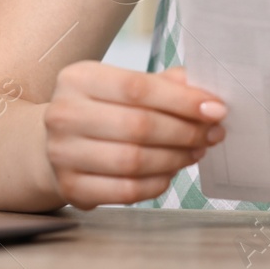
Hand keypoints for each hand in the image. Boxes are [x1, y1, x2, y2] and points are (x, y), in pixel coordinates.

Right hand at [43, 62, 225, 208]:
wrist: (54, 143)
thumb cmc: (101, 110)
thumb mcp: (122, 86)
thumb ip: (162, 85)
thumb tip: (205, 97)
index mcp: (78, 78)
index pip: (138, 88)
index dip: (182, 100)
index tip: (215, 109)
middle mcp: (63, 114)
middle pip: (139, 126)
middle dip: (185, 131)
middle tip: (212, 133)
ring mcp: (63, 154)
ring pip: (134, 161)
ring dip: (176, 158)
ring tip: (196, 151)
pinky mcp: (71, 187)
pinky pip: (126, 190)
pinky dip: (157, 182)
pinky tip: (172, 171)